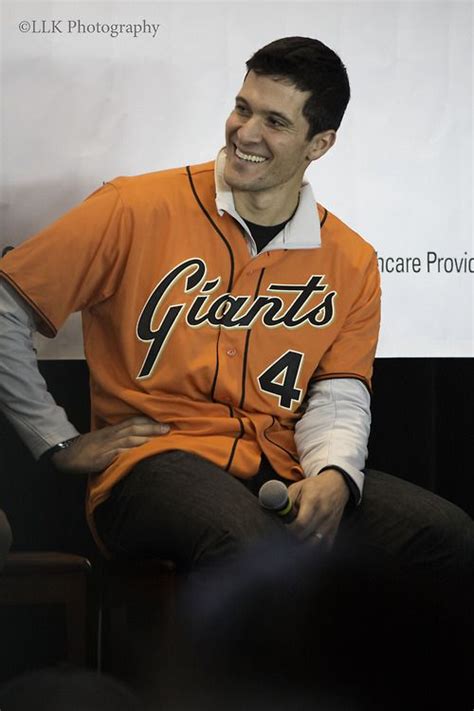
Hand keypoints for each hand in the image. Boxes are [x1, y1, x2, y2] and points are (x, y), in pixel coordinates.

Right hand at [51, 416, 169, 473]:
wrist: (68, 453)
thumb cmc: (88, 447)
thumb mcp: (104, 438)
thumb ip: (119, 437)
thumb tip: (136, 438)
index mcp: (113, 430)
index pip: (133, 421)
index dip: (148, 421)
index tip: (163, 420)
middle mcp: (113, 435)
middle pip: (135, 427)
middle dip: (152, 428)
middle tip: (168, 428)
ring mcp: (108, 445)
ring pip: (130, 438)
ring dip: (147, 438)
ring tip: (161, 439)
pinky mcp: (104, 456)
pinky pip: (120, 453)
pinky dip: (132, 451)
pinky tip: (143, 453)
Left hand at [287, 469, 349, 549]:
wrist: (337, 485)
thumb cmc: (314, 487)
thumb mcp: (297, 488)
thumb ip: (287, 502)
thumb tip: (276, 515)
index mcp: (312, 500)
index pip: (301, 523)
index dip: (289, 529)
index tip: (283, 527)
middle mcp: (323, 513)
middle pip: (306, 536)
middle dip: (293, 537)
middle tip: (286, 533)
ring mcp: (330, 523)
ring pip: (315, 544)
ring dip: (303, 544)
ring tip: (296, 538)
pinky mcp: (334, 530)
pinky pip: (324, 547)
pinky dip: (315, 547)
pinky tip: (307, 541)